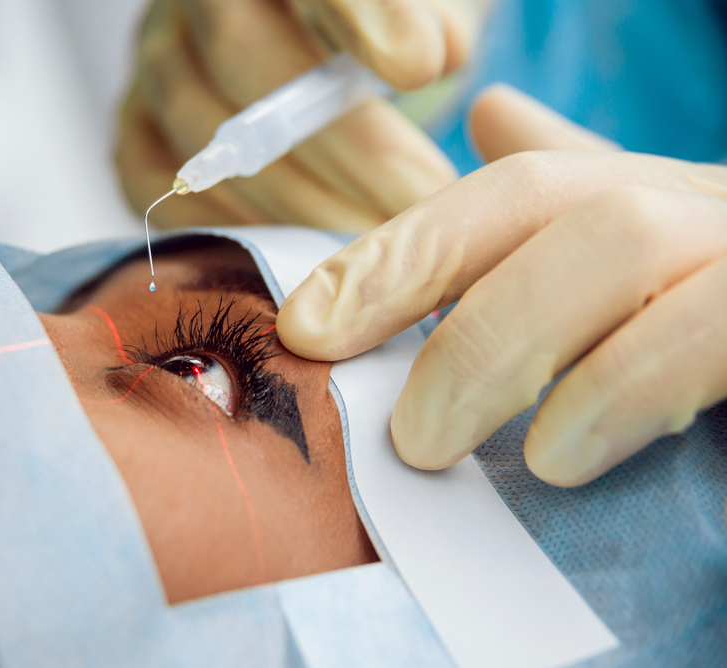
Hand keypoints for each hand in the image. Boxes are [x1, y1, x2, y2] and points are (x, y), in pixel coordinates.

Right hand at [116, 0, 487, 230]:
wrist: (305, 59)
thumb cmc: (374, 33)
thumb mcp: (416, 12)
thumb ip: (428, 19)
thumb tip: (426, 58)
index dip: (356, 18)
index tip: (421, 66)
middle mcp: (191, 4)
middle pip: (247, 60)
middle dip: (349, 146)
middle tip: (425, 200)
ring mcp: (153, 71)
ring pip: (208, 138)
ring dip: (305, 204)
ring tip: (383, 238)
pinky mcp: (135, 138)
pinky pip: (166, 193)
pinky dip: (235, 228)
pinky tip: (304, 249)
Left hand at [277, 84, 726, 487]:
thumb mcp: (643, 259)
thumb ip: (562, 208)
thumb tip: (490, 116)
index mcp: (641, 197)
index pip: (497, 198)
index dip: (393, 255)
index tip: (307, 326)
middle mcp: (697, 202)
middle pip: (546, 208)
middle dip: (434, 297)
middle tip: (380, 416)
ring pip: (616, 245)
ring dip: (504, 344)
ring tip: (437, 442)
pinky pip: (707, 328)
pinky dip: (620, 386)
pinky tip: (558, 453)